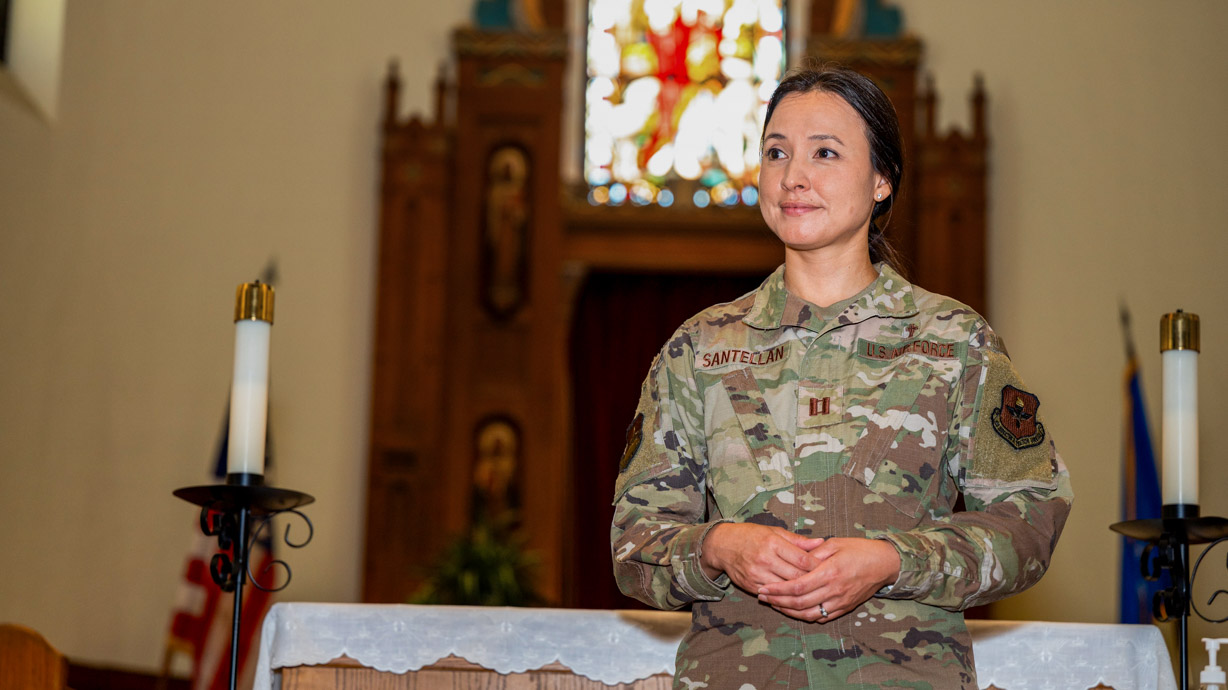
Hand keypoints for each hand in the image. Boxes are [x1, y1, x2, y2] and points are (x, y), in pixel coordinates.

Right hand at [700, 523, 824, 593]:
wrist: (722, 545)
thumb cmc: (751, 535)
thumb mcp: (774, 531)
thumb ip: (798, 540)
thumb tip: (821, 542)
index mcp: (772, 543)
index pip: (802, 560)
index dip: (818, 566)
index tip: (829, 569)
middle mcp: (765, 560)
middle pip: (796, 577)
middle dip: (813, 582)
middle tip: (824, 583)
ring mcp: (757, 575)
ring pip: (786, 590)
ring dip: (800, 593)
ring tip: (813, 593)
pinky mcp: (751, 586)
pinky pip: (773, 597)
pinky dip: (785, 599)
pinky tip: (795, 599)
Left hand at [755, 538, 900, 621]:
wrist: (884, 564)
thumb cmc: (859, 550)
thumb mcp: (834, 544)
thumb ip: (812, 553)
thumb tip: (793, 559)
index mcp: (829, 572)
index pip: (797, 586)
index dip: (778, 589)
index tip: (764, 587)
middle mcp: (834, 590)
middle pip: (799, 603)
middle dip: (777, 601)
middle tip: (762, 596)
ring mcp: (840, 602)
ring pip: (808, 614)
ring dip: (788, 611)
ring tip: (774, 604)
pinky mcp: (845, 608)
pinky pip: (821, 617)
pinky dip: (804, 616)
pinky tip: (793, 610)